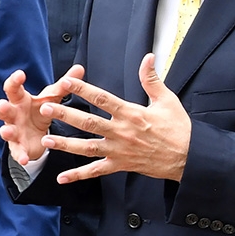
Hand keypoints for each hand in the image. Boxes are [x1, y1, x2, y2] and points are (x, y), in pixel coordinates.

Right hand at [0, 66, 84, 164]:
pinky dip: (20, 155)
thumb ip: (64, 85)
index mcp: (20, 99)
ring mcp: (13, 131)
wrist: (37, 135)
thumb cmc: (41, 110)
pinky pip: (17, 152)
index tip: (20, 74)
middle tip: (3, 105)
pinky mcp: (18, 147)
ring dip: (6, 131)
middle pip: (3, 109)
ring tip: (8, 131)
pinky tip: (24, 159)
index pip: (13, 88)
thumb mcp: (52, 98)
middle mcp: (13, 114)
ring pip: (5, 130)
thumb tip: (80, 68)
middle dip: (1, 108)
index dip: (14, 81)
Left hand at [41, 54, 191, 182]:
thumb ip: (152, 79)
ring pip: (87, 147)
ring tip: (46, 140)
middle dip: (64, 114)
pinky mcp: (120, 165)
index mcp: (131, 113)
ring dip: (65, 144)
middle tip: (45, 108)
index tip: (67, 81)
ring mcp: (119, 151)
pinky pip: (96, 171)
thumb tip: (148, 57)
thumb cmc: (179, 128)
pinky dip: (78, 175)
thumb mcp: (167, 100)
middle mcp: (121, 132)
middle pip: (88, 122)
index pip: (102, 99)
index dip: (83, 89)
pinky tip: (62, 178)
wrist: (189, 157)